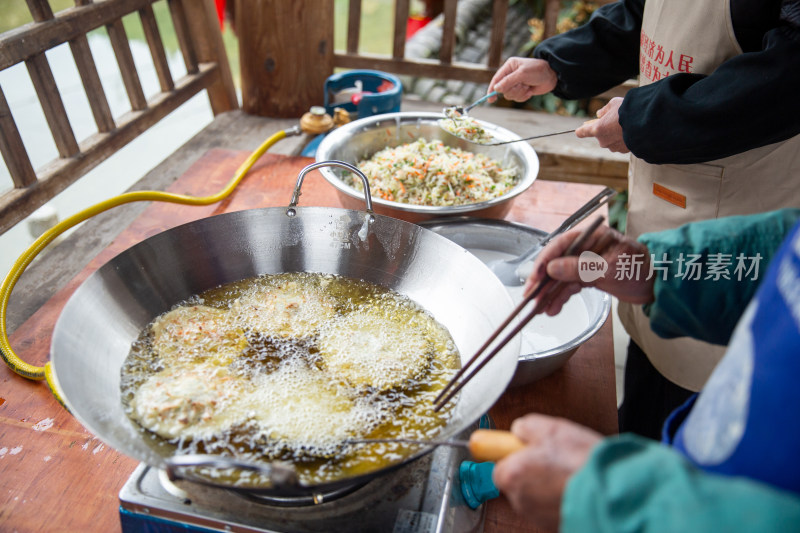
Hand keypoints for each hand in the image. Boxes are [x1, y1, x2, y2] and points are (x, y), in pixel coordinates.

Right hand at [488, 57, 557, 101]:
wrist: (552, 76)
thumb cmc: (538, 70)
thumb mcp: (522, 74)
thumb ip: (508, 81)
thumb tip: (496, 88)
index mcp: (509, 67)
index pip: (496, 79)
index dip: (492, 89)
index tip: (490, 99)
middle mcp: (511, 75)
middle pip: (503, 90)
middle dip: (513, 90)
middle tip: (522, 85)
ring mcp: (516, 83)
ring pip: (510, 95)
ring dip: (519, 93)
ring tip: (527, 87)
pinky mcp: (521, 90)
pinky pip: (516, 98)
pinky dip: (523, 96)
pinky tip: (530, 91)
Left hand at [493, 414, 601, 531]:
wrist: (611, 491)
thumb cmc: (580, 461)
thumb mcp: (550, 428)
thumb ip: (526, 427)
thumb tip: (520, 430)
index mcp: (512, 475)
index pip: (499, 468)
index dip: (512, 457)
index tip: (521, 451)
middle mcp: (521, 500)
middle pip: (518, 483)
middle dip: (533, 471)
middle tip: (553, 458)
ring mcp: (538, 516)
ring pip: (537, 496)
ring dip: (549, 485)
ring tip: (570, 472)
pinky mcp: (555, 526)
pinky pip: (553, 508)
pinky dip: (562, 498)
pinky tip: (576, 486)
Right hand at [525, 223, 654, 315]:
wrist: (659, 284)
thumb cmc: (640, 268)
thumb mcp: (610, 268)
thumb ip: (580, 267)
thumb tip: (553, 268)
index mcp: (590, 236)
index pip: (560, 245)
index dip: (544, 261)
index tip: (534, 277)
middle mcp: (585, 248)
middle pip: (556, 263)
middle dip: (543, 282)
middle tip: (530, 298)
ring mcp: (585, 263)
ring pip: (560, 278)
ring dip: (549, 293)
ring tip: (539, 309)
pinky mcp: (588, 277)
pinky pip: (569, 287)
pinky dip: (561, 298)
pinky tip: (553, 308)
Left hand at [576, 97, 628, 153]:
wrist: (647, 122)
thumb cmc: (628, 110)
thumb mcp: (614, 104)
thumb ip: (604, 110)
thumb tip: (599, 114)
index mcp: (597, 129)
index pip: (582, 132)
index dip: (581, 130)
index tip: (581, 129)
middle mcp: (603, 141)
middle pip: (600, 135)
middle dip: (605, 129)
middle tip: (615, 119)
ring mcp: (614, 147)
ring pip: (611, 140)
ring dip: (616, 134)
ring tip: (626, 124)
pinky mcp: (624, 151)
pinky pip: (621, 144)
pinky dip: (625, 138)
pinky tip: (632, 131)